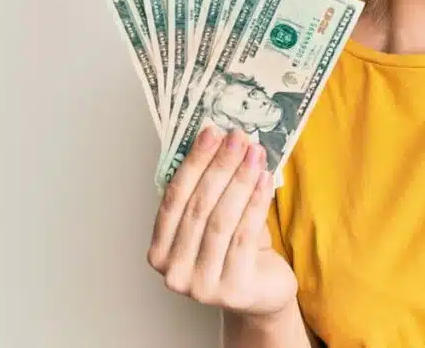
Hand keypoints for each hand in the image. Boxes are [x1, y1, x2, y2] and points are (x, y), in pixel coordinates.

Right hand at [147, 127, 296, 318]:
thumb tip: (219, 140)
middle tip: (238, 137)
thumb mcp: (214, 221)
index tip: (211, 132)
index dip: (193, 163)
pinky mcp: (232, 289)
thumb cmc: (236, 251)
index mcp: (160, 251)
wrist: (262, 292)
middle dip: (220, 166)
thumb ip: (207, 191)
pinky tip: (265, 180)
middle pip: (198, 207)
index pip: (173, 198)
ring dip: (240, 180)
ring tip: (255, 153)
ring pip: (221, 220)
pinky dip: (255, 203)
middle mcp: (174, 271)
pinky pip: (244, 236)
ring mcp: (200, 284)